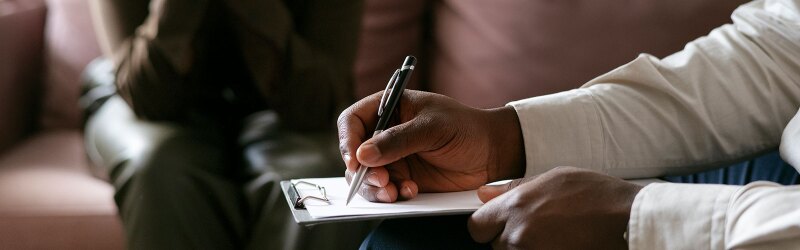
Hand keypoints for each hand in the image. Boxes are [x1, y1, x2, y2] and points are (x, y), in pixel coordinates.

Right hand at [338, 90, 524, 201]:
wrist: (491, 153)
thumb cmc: (465, 128)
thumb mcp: (432, 128)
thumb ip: (398, 140)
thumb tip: (363, 155)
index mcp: (388, 108)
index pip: (352, 121)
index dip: (348, 141)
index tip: (356, 161)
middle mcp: (384, 133)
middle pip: (353, 154)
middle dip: (362, 171)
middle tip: (383, 181)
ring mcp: (391, 158)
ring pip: (365, 177)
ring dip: (375, 188)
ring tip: (395, 191)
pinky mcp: (402, 179)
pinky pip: (384, 191)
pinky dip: (391, 195)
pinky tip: (411, 192)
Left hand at [468, 167, 642, 248]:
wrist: (627, 220)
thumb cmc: (597, 196)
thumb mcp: (552, 177)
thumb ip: (513, 188)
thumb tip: (485, 194)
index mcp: (515, 207)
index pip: (476, 227)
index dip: (488, 226)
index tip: (499, 224)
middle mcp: (518, 234)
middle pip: (495, 245)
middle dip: (510, 238)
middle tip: (536, 229)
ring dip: (526, 248)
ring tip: (553, 236)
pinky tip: (560, 244)